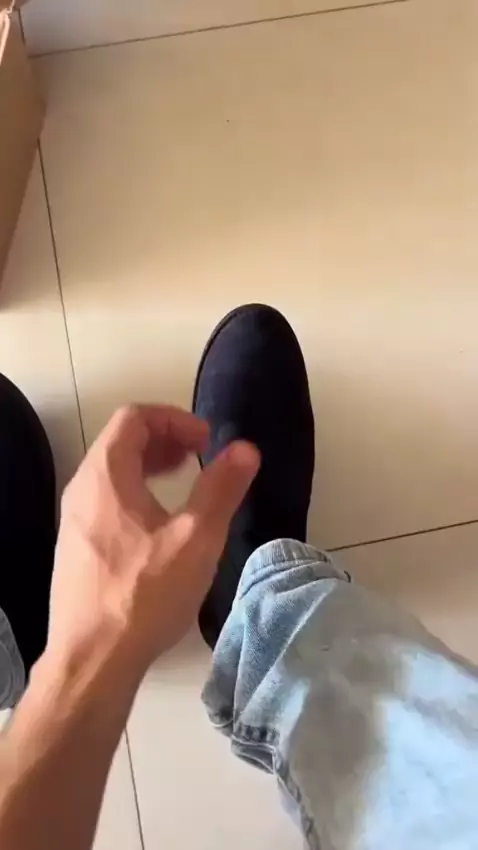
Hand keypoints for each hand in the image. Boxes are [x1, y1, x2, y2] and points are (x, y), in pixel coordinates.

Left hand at [45, 405, 259, 678]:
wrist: (92, 661)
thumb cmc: (145, 595)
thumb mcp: (197, 538)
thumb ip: (222, 488)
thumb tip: (245, 448)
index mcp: (106, 475)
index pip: (134, 417)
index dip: (175, 418)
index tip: (207, 440)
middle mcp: (82, 489)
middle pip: (121, 441)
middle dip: (166, 439)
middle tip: (201, 456)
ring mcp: (74, 520)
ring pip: (113, 472)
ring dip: (152, 466)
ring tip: (186, 483)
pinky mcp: (77, 548)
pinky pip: (107, 500)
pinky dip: (137, 492)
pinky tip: (160, 526)